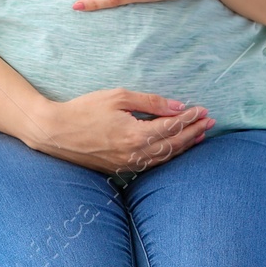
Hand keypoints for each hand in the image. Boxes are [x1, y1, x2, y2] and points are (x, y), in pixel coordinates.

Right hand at [31, 89, 215, 177]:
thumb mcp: (118, 97)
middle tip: (210, 122)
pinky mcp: (120, 169)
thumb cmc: (84, 110)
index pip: (172, 126)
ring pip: (164, 157)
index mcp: (136, 135)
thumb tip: (177, 107)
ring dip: (183, 146)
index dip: (190, 118)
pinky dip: (166, 155)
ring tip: (198, 136)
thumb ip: (150, 102)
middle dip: (193, 132)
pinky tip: (173, 149)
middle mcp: (135, 154)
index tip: (203, 109)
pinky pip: (150, 164)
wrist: (55, 133)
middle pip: (173, 145)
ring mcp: (127, 165)